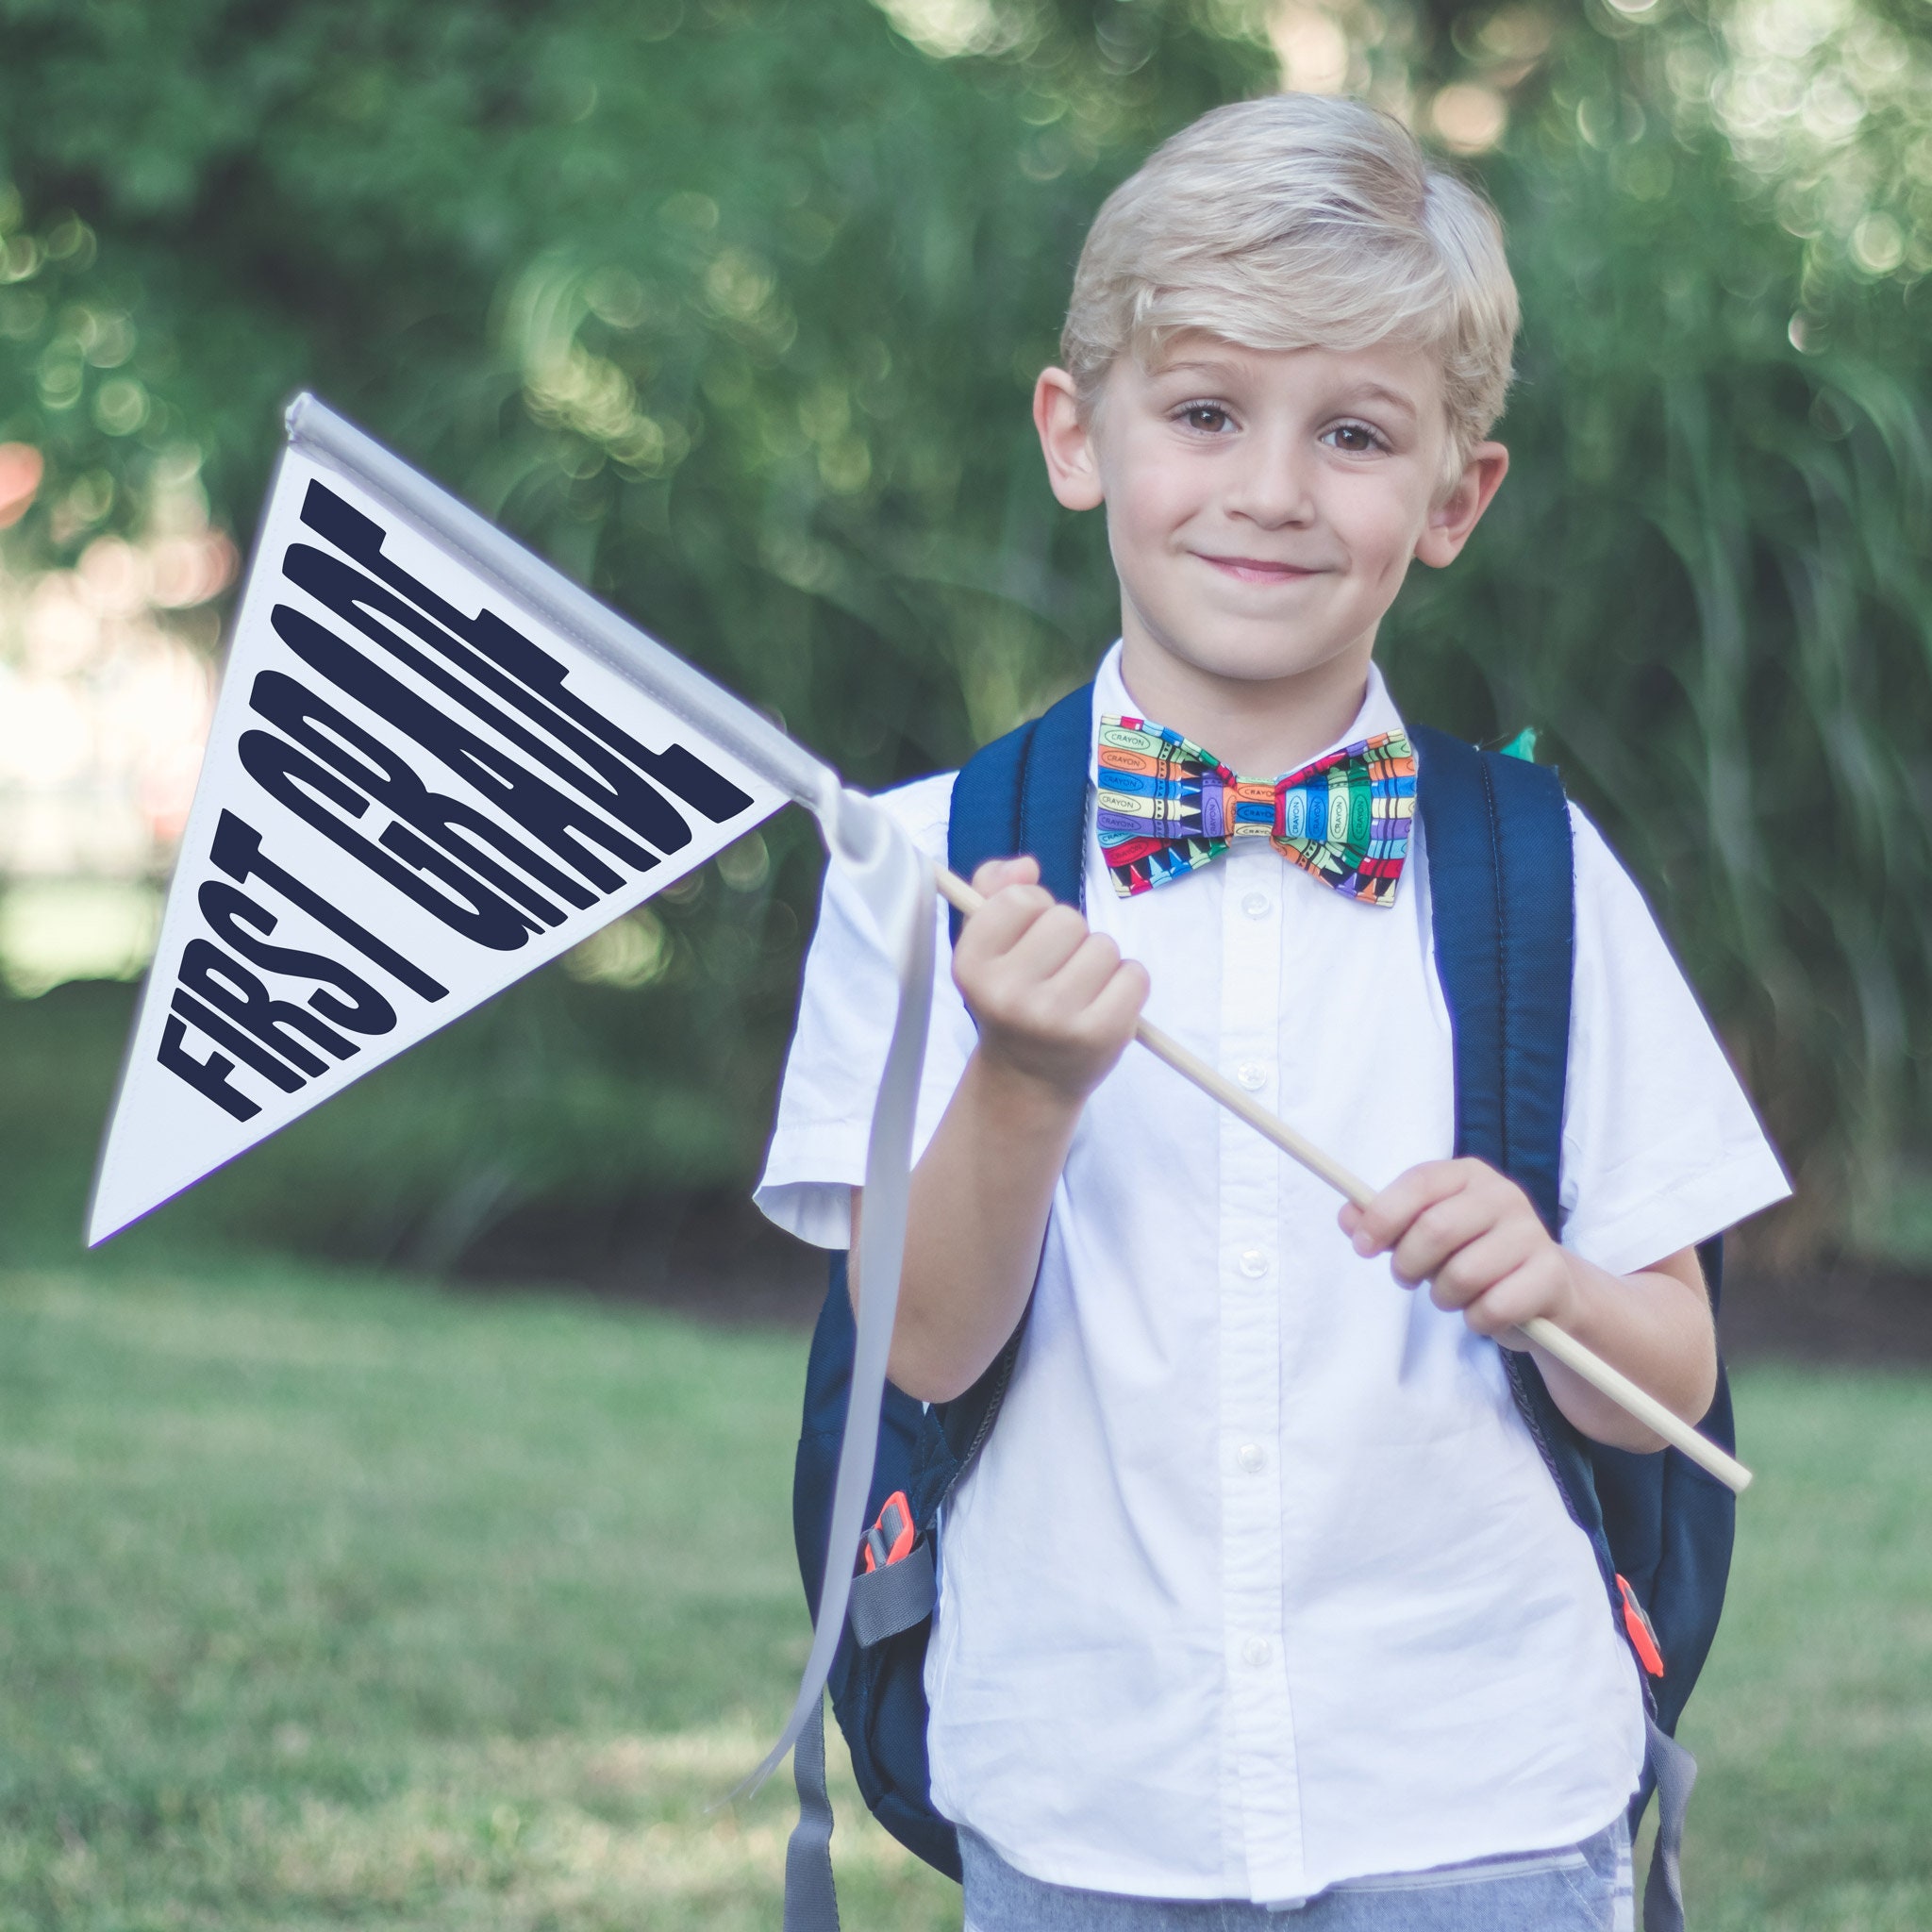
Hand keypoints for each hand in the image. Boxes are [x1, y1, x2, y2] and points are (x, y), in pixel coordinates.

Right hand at [953, 857, 1148, 1102]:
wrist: (1028, 1080)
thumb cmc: (1012, 999)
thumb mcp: (987, 945)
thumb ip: (994, 889)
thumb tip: (1026, 867)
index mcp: (972, 965)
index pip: (1021, 898)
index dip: (1034, 910)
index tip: (1027, 940)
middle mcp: (1007, 993)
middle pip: (1068, 919)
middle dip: (1070, 938)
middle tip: (1055, 972)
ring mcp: (1054, 1018)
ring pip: (1104, 946)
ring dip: (1100, 962)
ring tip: (1078, 992)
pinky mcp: (1099, 1034)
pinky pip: (1134, 975)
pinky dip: (1127, 984)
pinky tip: (1103, 1005)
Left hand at [1338, 1158, 1579, 1344]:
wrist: (1544, 1287)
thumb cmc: (1472, 1253)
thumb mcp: (1426, 1231)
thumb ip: (1385, 1222)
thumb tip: (1348, 1217)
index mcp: (1468, 1175)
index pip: (1419, 1183)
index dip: (1383, 1215)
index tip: (1362, 1246)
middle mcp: (1504, 1195)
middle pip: (1435, 1229)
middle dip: (1408, 1264)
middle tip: (1407, 1278)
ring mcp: (1532, 1233)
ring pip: (1462, 1275)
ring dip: (1443, 1297)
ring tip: (1450, 1294)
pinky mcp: (1551, 1276)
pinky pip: (1493, 1308)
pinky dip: (1476, 1321)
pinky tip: (1482, 1313)